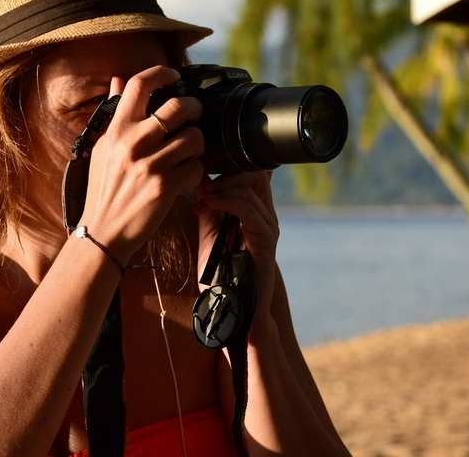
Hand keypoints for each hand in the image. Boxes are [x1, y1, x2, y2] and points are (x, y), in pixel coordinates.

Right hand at [79, 66, 204, 262]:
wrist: (103, 230)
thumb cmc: (103, 189)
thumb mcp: (101, 147)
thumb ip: (113, 113)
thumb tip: (117, 81)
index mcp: (116, 129)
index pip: (139, 84)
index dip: (161, 72)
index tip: (173, 75)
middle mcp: (133, 143)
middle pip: (178, 107)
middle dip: (194, 108)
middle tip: (194, 116)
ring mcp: (150, 165)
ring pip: (194, 138)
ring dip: (198, 144)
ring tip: (189, 152)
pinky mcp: (166, 187)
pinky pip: (197, 168)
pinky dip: (196, 172)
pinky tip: (185, 176)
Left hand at [193, 171, 279, 326]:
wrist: (229, 305)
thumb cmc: (220, 272)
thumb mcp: (209, 231)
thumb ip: (208, 205)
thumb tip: (199, 178)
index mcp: (254, 210)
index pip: (251, 172)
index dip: (228, 164)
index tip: (201, 171)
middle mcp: (266, 215)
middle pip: (255, 174)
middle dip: (226, 172)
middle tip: (202, 180)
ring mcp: (268, 227)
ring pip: (249, 190)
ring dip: (221, 187)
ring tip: (201, 195)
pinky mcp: (266, 241)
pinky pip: (249, 211)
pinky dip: (227, 202)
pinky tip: (209, 202)